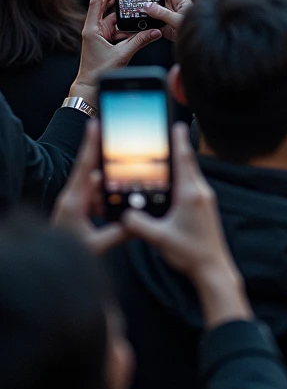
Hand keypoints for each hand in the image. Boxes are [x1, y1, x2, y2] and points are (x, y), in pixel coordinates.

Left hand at [52, 119, 125, 254]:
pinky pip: (96, 200)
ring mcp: (75, 202)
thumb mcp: (94, 246)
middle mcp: (73, 197)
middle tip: (112, 193)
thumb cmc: (64, 252)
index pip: (84, 167)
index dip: (90, 145)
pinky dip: (104, 205)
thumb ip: (117, 234)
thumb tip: (136, 224)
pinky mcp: (77, 209)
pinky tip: (109, 218)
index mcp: (74, 201)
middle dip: (109, 184)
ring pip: (98, 190)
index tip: (94, 124)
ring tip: (104, 216)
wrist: (47, 263)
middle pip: (96, 178)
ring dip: (107, 199)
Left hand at [69, 0, 162, 106]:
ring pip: (114, 16)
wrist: (90, 87)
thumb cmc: (98, 72)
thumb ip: (140, 41)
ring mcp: (100, 33)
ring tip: (136, 0)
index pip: (97, 1)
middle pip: (105, 5)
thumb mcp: (122, 55)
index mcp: (92, 28)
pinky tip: (137, 22)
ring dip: (124, 10)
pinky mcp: (106, 40)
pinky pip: (118, 27)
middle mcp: (94, 28)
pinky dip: (127, 24)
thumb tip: (155, 32)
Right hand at [122, 124, 251, 326]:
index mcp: (191, 195)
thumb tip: (123, 215)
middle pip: (188, 164)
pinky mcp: (205, 208)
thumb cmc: (191, 253)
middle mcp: (201, 193)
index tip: (177, 125)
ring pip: (190, 175)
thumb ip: (139, 225)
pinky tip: (172, 183)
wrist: (213, 268)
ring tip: (167, 153)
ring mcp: (205, 200)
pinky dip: (182, 178)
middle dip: (178, 148)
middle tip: (169, 132)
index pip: (184, 160)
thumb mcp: (159, 238)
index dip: (179, 141)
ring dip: (180, 164)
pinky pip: (192, 186)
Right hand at [140, 0, 191, 41]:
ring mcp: (171, 12)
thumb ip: (163, 14)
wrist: (202, 46)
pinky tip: (138, 13)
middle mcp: (176, 2)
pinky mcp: (167, 23)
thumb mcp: (178, 22)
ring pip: (156, 0)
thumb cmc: (195, 31)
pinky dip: (147, 14)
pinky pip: (155, 15)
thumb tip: (147, 6)